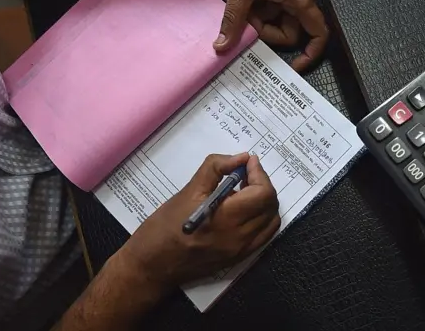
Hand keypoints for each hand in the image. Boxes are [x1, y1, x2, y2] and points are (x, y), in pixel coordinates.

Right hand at [117, 153, 279, 288]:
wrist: (153, 266)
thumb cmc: (164, 227)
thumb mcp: (188, 191)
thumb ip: (216, 168)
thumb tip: (240, 157)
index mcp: (227, 219)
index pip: (263, 193)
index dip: (259, 173)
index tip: (248, 162)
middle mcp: (240, 237)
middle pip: (270, 205)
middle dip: (262, 184)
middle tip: (244, 174)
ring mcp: (242, 250)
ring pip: (271, 220)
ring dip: (264, 201)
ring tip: (245, 191)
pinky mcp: (239, 258)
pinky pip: (264, 235)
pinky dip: (262, 218)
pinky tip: (244, 210)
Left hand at [213, 0, 328, 71]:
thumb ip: (233, 19)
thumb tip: (224, 45)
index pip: (318, 34)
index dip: (310, 54)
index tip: (295, 66)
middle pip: (288, 30)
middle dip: (263, 29)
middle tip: (245, 21)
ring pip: (271, 16)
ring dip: (251, 13)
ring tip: (234, 0)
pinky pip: (264, 2)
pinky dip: (248, 2)